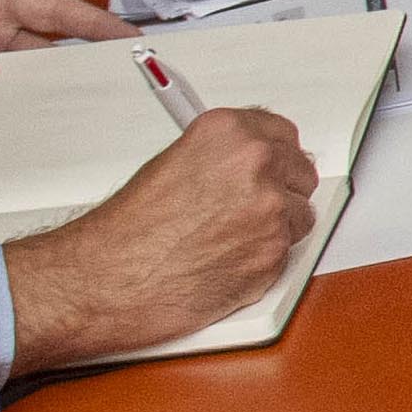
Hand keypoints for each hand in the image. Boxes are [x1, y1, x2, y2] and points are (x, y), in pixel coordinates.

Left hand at [0, 0, 124, 126]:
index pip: (49, 11)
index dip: (92, 24)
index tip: (131, 38)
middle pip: (47, 57)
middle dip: (84, 71)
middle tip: (121, 92)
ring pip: (21, 93)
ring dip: (46, 107)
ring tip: (80, 126)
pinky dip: (2, 134)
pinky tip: (22, 148)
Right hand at [0, 109, 318, 368]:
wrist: (111, 278)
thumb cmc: (129, 230)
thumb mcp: (173, 164)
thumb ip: (222, 156)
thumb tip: (248, 161)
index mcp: (229, 132)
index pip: (283, 132)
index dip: (275, 154)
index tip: (270, 164)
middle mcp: (256, 163)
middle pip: (301, 171)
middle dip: (281, 189)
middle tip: (248, 208)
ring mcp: (270, 210)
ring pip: (300, 215)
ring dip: (276, 227)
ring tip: (228, 239)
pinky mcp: (275, 253)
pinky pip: (288, 252)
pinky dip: (264, 259)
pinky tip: (227, 260)